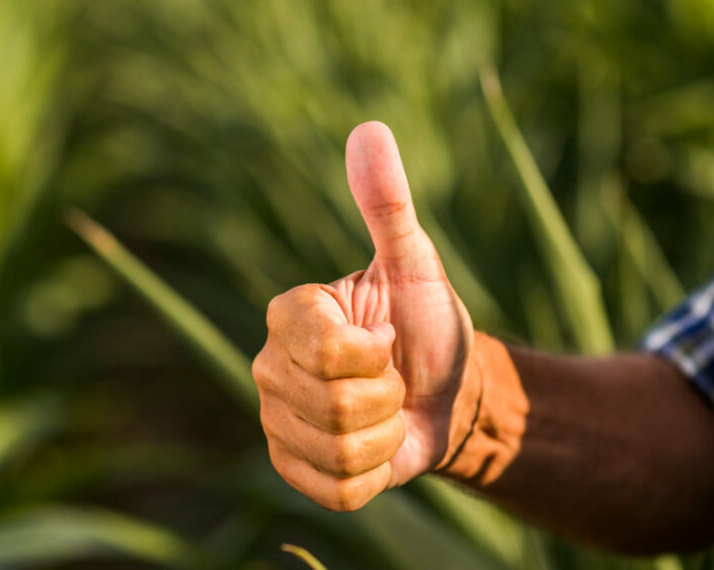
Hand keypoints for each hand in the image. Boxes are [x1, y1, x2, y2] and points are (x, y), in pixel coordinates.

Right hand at [252, 121, 477, 510]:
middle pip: (335, 406)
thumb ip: (388, 205)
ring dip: (384, 433)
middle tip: (390, 375)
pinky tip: (376, 446)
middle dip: (387, 395)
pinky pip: (338, 488)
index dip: (375, 352)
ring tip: (385, 409)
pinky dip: (374, 473)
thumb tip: (369, 130)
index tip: (386, 334)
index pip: (327, 351)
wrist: (445, 392)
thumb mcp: (416, 263)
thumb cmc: (428, 323)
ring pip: (339, 450)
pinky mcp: (291, 469)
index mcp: (289, 315)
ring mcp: (275, 421)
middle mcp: (269, 367)